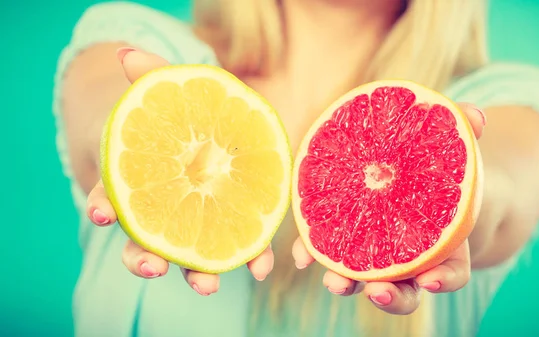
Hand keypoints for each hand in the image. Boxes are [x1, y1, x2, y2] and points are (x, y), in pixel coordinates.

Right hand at [86, 48, 273, 295]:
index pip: (113, 196)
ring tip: (208, 285)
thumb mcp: (171, 92)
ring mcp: (198, 222)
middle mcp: (163, 211)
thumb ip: (153, 77)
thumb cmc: (185, 115)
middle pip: (145, 240)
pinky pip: (238, 245)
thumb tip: (127, 53)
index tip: (101, 213)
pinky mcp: (234, 223)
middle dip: (144, 258)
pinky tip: (262, 267)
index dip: (105, 204)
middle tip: (153, 266)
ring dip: (196, 273)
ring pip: (189, 254)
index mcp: (140, 182)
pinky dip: (249, 257)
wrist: (217, 132)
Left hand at [292, 102, 485, 314]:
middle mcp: (408, 261)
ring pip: (363, 282)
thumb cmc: (432, 165)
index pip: (450, 274)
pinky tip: (301, 255)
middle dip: (391, 297)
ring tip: (334, 280)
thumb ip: (462, 132)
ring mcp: (375, 256)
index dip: (442, 281)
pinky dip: (314, 255)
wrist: (407, 172)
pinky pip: (329, 253)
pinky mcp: (343, 241)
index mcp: (442, 247)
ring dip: (347, 285)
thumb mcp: (449, 148)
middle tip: (377, 291)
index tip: (430, 280)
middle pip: (404, 291)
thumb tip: (475, 115)